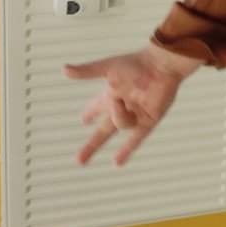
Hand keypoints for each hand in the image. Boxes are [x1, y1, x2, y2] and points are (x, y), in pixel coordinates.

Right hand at [66, 42, 203, 166]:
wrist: (161, 66)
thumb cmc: (135, 63)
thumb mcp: (108, 68)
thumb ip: (86, 71)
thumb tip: (64, 69)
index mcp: (111, 94)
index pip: (97, 106)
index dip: (90, 112)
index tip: (83, 119)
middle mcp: (122, 106)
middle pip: (103, 131)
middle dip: (91, 145)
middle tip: (78, 160)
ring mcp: (136, 115)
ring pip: (120, 125)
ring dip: (118, 115)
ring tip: (122, 101)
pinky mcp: (149, 120)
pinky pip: (136, 138)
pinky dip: (126, 150)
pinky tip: (116, 163)